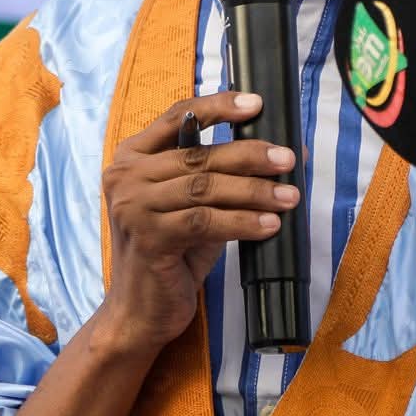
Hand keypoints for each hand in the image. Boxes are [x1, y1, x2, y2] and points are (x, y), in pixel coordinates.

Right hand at [95, 92, 299, 357]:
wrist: (138, 311)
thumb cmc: (171, 253)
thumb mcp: (192, 206)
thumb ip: (219, 176)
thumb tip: (280, 155)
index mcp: (132, 156)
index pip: (176, 116)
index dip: (218, 107)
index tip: (255, 104)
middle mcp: (125, 176)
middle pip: (198, 154)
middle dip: (250, 155)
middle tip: (288, 159)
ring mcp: (133, 207)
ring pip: (205, 187)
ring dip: (254, 191)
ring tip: (289, 196)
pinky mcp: (148, 239)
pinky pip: (205, 222)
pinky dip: (243, 222)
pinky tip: (269, 224)